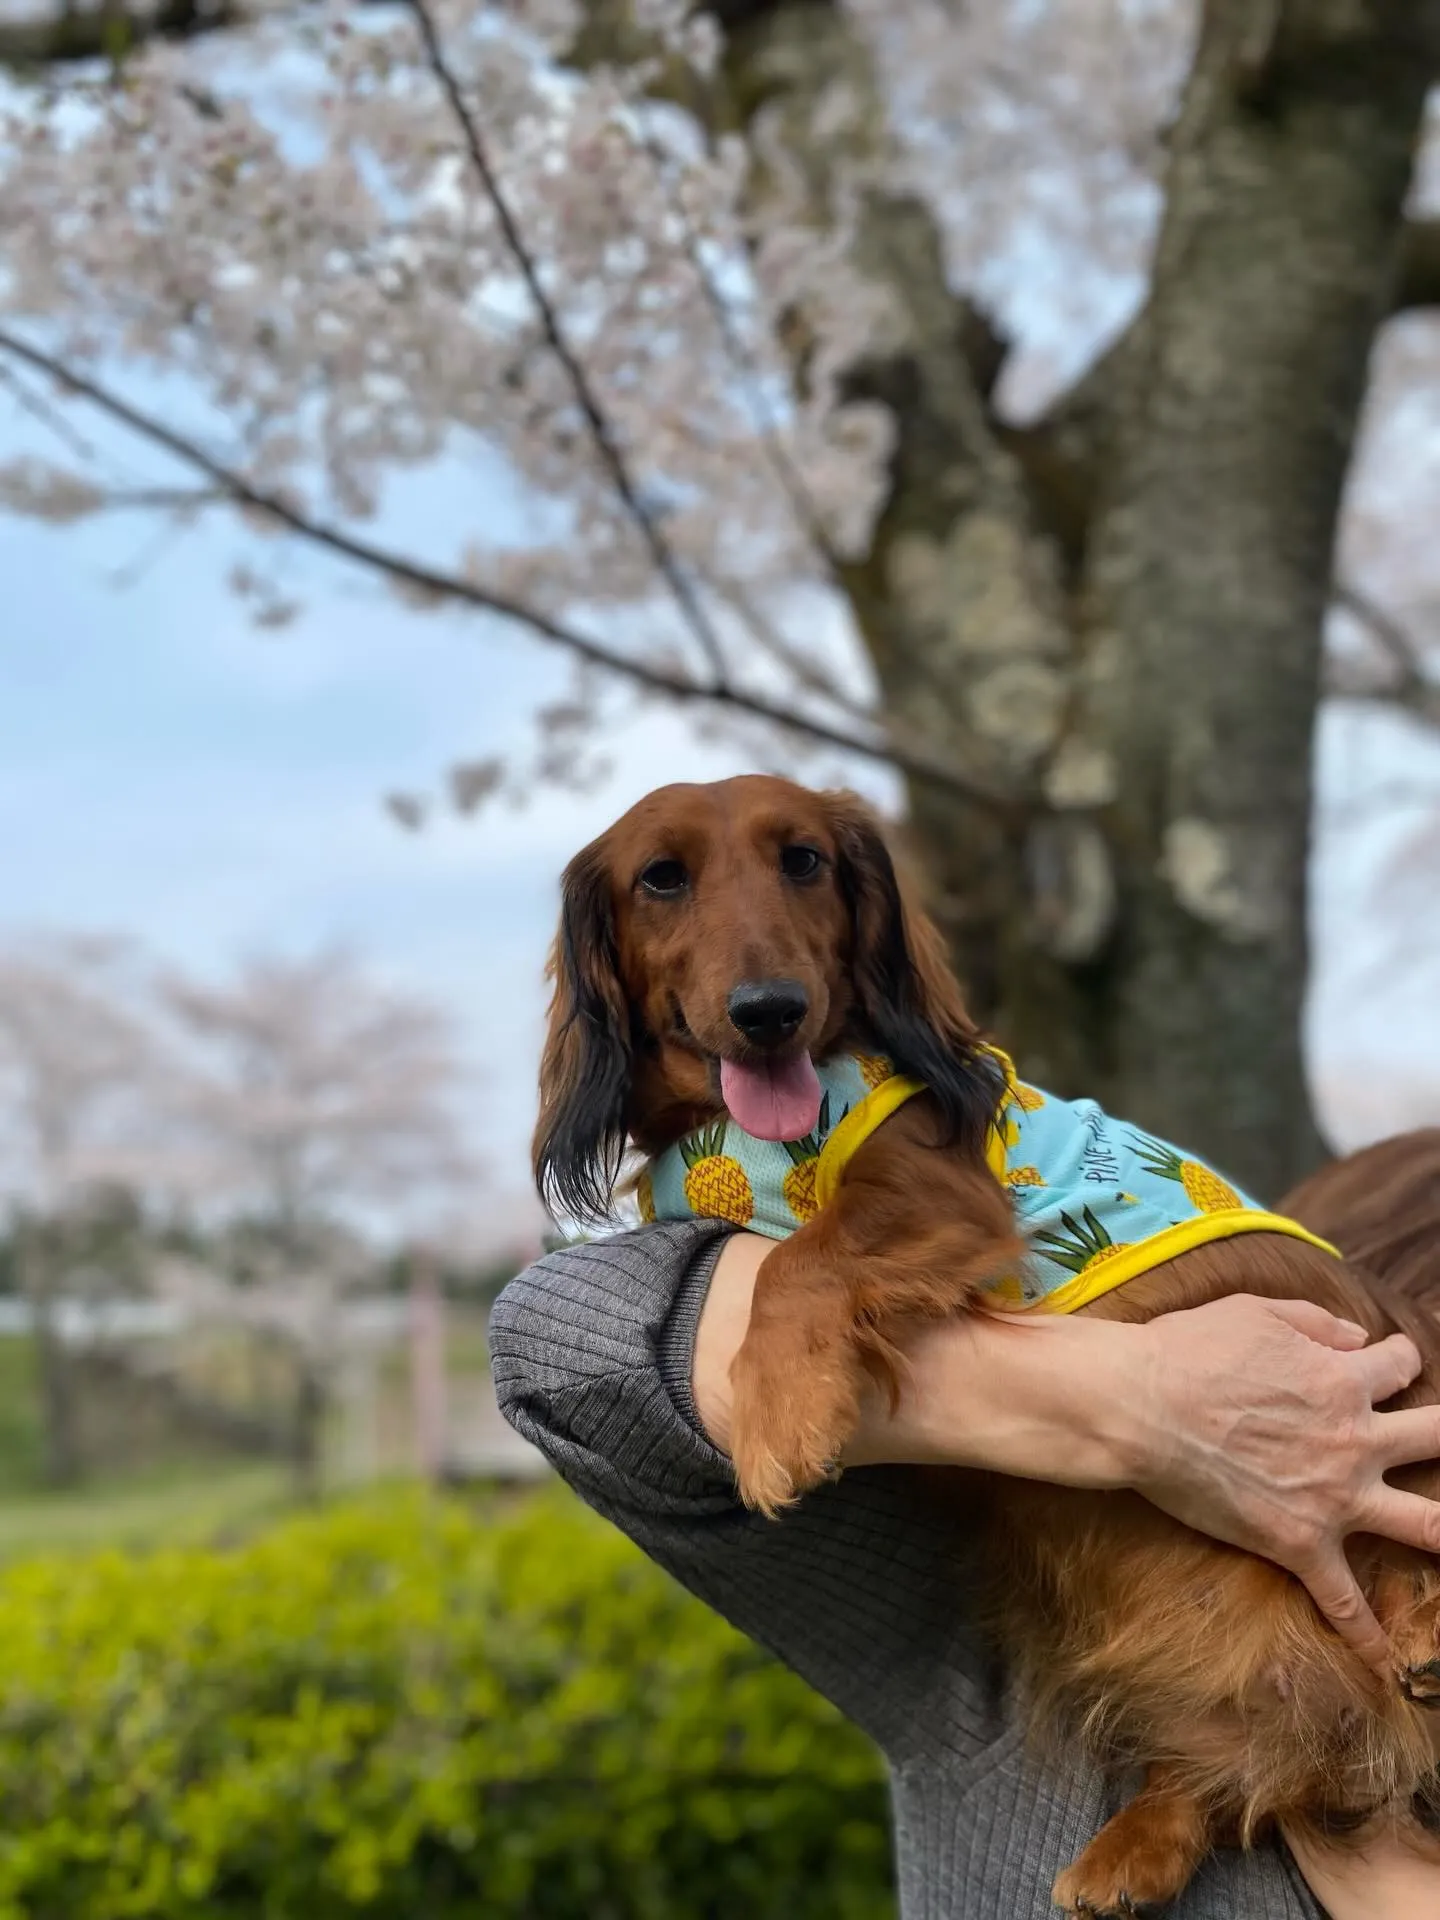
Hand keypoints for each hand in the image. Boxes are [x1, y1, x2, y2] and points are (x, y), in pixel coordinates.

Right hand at [1126, 1294, 1439, 1670]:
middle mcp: (1355, 1439)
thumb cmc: (1189, 1350)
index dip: (1397, 1357)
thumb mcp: (1255, 1311)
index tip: (1388, 1360)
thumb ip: (1315, 1321)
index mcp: (1343, 1379)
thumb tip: (1355, 1334)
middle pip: (1437, 1437)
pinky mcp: (1298, 1543)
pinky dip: (1367, 1634)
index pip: (1398, 1363)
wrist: (1140, 1407)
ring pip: (1424, 1523)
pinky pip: (1343, 1600)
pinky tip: (1386, 1663)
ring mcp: (1334, 1498)